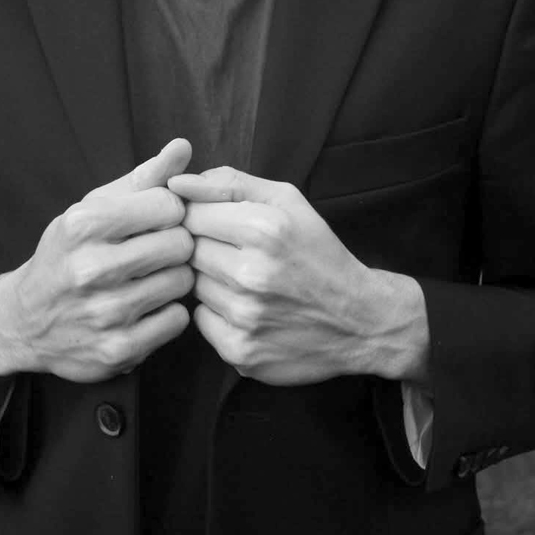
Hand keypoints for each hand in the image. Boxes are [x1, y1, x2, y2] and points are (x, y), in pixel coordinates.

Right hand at [0, 138, 193, 379]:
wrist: (23, 321)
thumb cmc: (67, 255)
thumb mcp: (92, 208)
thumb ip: (143, 178)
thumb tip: (183, 146)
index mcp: (84, 225)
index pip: (168, 204)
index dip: (169, 211)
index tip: (156, 220)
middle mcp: (91, 268)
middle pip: (180, 243)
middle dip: (175, 244)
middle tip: (157, 250)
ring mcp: (105, 313)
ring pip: (182, 282)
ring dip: (174, 278)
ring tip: (151, 277)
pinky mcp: (117, 350)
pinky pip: (177, 320)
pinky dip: (168, 313)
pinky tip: (147, 307)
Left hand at [168, 166, 428, 385]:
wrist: (360, 321)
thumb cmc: (318, 252)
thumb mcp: (287, 202)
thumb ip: (229, 183)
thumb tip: (175, 182)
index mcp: (265, 228)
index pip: (191, 213)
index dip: (203, 216)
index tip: (223, 224)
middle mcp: (253, 274)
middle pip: (189, 250)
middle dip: (208, 248)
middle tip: (239, 254)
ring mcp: (245, 317)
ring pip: (194, 285)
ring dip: (212, 281)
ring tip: (248, 282)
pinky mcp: (240, 352)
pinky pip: (201, 320)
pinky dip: (218, 313)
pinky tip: (249, 309)